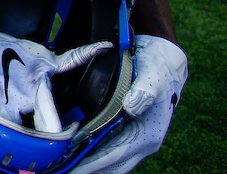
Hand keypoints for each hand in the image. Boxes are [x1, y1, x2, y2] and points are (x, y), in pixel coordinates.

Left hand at [72, 35, 187, 173]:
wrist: (165, 63)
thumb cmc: (158, 69)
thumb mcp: (152, 76)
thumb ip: (143, 92)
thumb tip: (130, 106)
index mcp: (148, 136)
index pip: (115, 156)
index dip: (93, 164)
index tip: (73, 170)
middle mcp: (142, 142)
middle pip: (111, 164)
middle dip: (88, 168)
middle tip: (62, 170)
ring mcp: (135, 138)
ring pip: (110, 158)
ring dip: (89, 162)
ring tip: (64, 163)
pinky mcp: (128, 131)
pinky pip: (109, 147)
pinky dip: (93, 151)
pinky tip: (75, 149)